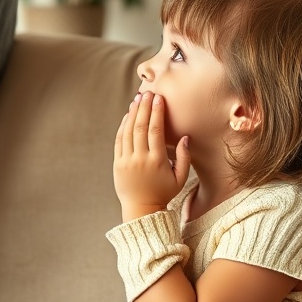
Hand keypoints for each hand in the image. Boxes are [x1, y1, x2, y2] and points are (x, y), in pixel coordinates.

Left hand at [114, 92, 190, 220]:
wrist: (141, 208)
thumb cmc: (163, 192)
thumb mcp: (180, 178)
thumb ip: (184, 157)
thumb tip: (184, 137)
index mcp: (157, 161)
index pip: (156, 130)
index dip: (157, 112)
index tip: (158, 98)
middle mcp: (140, 158)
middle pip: (141, 126)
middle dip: (144, 107)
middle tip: (147, 93)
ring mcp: (127, 160)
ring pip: (128, 131)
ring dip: (133, 113)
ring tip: (137, 100)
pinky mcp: (117, 163)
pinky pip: (119, 140)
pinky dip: (123, 126)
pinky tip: (128, 115)